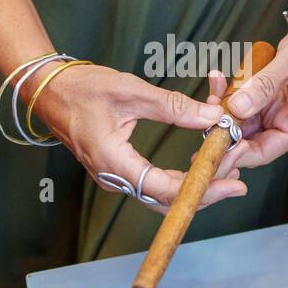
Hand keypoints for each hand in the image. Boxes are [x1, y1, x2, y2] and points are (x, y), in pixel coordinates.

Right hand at [29, 64, 248, 212]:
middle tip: (239, 173)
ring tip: (228, 169)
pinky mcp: (118, 171)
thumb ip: (173, 106)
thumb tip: (214, 118)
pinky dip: (181, 177)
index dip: (204, 188)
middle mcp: (114, 178)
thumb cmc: (81, 88)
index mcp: (113, 162)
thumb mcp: (130, 91)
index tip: (234, 180)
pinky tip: (202, 165)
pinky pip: (154, 183)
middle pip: (168, 200)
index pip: (165, 189)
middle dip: (207, 188)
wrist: (48, 90)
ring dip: (195, 184)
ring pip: (162, 195)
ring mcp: (115, 177)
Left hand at [216, 1, 287, 169]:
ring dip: (224, 106)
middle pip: (249, 138)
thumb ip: (266, 84)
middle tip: (204, 112)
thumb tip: (237, 109)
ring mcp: (278, 106)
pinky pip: (245, 99)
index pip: (264, 152)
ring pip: (243, 118)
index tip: (211, 145)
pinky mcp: (271, 93)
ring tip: (214, 87)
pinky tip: (220, 77)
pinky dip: (230, 90)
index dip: (236, 154)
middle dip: (224, 127)